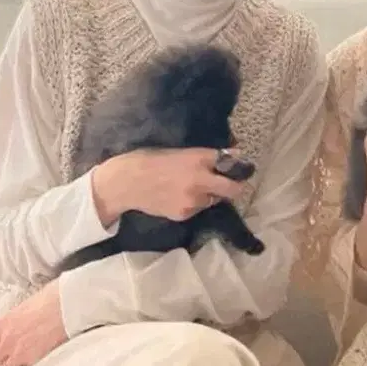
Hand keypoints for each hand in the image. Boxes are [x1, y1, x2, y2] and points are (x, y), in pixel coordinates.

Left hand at [0, 280, 67, 365]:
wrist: (70, 304)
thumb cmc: (56, 296)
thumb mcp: (33, 300)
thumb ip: (24, 313)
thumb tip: (30, 315)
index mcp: (5, 321)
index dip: (0, 341)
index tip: (7, 341)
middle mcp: (8, 338)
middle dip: (3, 358)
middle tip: (13, 356)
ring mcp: (19, 352)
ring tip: (24, 365)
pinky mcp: (34, 361)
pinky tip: (36, 365)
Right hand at [92, 147, 247, 227]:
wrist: (127, 182)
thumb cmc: (152, 159)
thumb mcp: (182, 151)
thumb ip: (209, 155)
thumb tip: (236, 153)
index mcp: (200, 158)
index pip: (232, 164)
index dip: (238, 167)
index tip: (239, 168)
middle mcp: (201, 180)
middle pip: (234, 189)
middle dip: (234, 187)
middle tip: (228, 184)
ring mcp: (194, 200)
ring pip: (214, 200)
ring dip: (210, 195)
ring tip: (192, 188)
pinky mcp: (184, 214)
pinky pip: (199, 209)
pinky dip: (195, 204)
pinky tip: (179, 196)